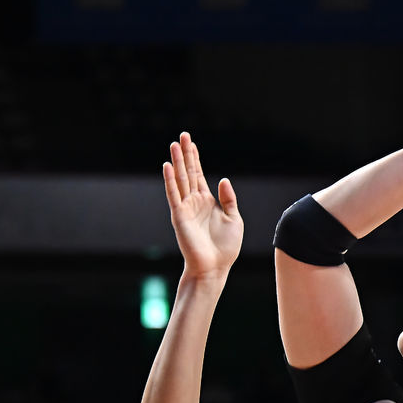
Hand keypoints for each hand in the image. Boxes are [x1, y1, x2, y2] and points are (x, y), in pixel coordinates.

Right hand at [163, 132, 242, 278]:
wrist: (214, 267)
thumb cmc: (225, 248)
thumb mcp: (234, 219)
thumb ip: (229, 199)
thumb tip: (223, 179)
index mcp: (207, 201)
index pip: (199, 175)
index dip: (195, 158)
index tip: (192, 142)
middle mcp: (194, 202)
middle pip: (188, 172)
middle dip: (186, 154)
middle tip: (182, 135)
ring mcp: (185, 208)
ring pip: (180, 179)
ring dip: (177, 162)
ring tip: (174, 144)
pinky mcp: (179, 216)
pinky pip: (173, 194)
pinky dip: (170, 180)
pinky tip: (167, 166)